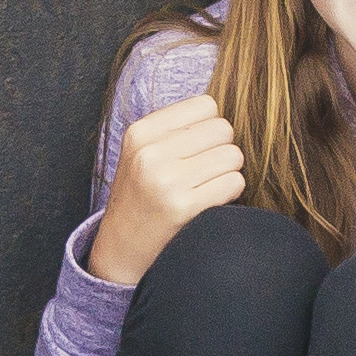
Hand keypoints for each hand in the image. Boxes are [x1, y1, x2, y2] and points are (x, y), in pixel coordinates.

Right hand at [87, 90, 249, 285]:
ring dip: (229, 172)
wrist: (121, 251)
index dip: (210, 126)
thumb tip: (224, 113)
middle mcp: (150, 152)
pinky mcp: (183, 207)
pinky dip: (231, 193)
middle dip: (223, 149)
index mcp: (140, 132)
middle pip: (223, 129)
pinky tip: (211, 202)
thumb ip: (176, 129)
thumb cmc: (142, 197)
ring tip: (207, 186)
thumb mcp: (142, 154)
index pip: (205, 105)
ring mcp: (166, 180)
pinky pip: (234, 183)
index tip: (198, 148)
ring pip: (233, 155)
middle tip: (206, 170)